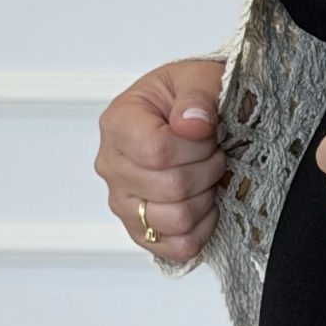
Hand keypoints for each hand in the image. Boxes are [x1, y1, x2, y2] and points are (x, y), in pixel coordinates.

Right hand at [95, 57, 233, 263]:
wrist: (192, 116)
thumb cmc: (190, 97)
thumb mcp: (198, 78)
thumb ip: (197, 96)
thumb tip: (193, 124)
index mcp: (118, 124)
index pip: (157, 150)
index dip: (196, 145)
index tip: (207, 131)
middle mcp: (112, 166)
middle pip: (171, 187)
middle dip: (207, 168)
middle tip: (213, 152)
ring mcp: (123, 203)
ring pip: (176, 220)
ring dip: (206, 197)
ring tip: (207, 175)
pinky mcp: (141, 231)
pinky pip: (177, 247)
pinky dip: (202, 228)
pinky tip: (205, 202)